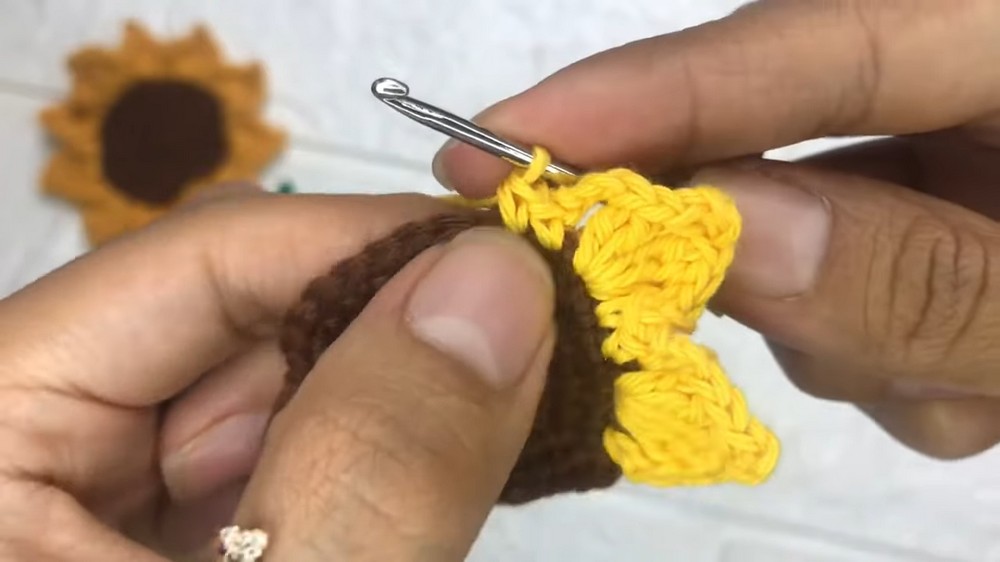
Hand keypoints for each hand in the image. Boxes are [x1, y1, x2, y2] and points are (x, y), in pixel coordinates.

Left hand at [0, 186, 554, 559]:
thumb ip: (367, 471)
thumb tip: (496, 287)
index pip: (201, 257)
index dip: (373, 242)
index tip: (516, 262)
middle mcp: (48, 438)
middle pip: (256, 320)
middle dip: (401, 331)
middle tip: (540, 348)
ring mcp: (120, 492)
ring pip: (295, 390)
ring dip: (407, 401)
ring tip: (517, 410)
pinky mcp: (193, 535)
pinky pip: (302, 459)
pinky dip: (389, 461)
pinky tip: (458, 464)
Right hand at [433, 0, 999, 458]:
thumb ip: (912, 278)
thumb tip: (724, 235)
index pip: (802, 45)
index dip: (648, 94)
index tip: (505, 141)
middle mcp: (964, 84)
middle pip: (779, 142)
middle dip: (730, 242)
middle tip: (656, 311)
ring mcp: (952, 157)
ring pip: (810, 236)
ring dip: (845, 328)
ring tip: (960, 381)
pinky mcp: (934, 224)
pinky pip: (855, 282)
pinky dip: (883, 349)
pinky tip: (963, 375)